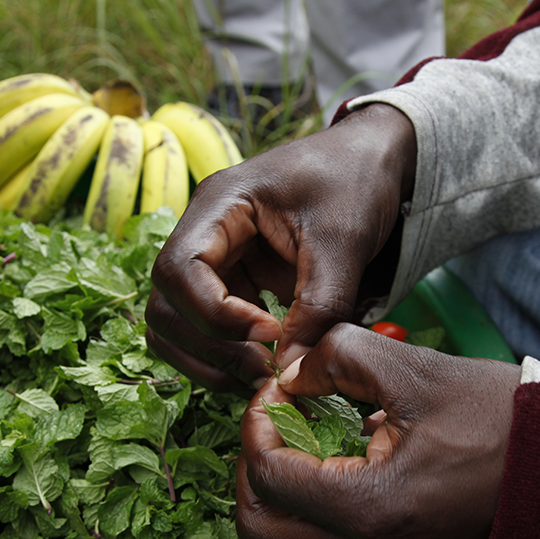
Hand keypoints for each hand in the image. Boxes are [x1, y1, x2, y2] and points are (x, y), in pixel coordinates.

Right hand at [146, 104, 415, 393]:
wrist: (374, 160)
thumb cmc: (356, 181)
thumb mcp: (345, 241)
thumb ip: (321, 306)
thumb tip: (290, 371)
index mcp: (220, 204)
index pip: (179, 270)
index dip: (215, 314)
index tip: (270, 332)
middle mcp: (204, 233)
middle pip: (165, 306)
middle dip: (209, 348)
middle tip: (265, 372)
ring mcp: (215, 261)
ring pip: (175, 327)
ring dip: (210, 361)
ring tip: (264, 377)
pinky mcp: (234, 283)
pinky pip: (207, 331)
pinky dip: (227, 358)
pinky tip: (268, 367)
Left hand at [237, 323, 521, 538]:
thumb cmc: (502, 417)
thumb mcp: (415, 369)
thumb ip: (338, 356)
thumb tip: (291, 376)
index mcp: (372, 510)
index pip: (269, 477)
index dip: (256, 424)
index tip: (277, 387)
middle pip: (260, 527)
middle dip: (254, 463)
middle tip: (277, 414)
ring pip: (289, 537)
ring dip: (283, 481)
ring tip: (310, 426)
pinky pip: (326, 538)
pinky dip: (314, 496)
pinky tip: (342, 448)